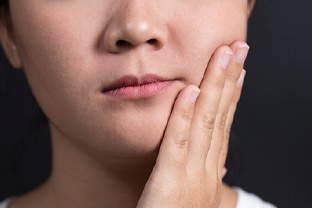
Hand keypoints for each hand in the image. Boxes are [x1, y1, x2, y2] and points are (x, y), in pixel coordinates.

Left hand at [137, 41, 248, 207]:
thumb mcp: (200, 198)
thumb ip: (210, 179)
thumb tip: (225, 170)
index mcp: (210, 170)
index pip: (224, 125)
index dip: (232, 95)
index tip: (238, 70)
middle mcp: (207, 169)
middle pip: (220, 116)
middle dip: (230, 80)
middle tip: (238, 49)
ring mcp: (192, 175)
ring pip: (206, 122)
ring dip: (215, 87)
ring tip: (223, 57)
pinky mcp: (171, 182)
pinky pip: (178, 143)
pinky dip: (184, 117)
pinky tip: (190, 92)